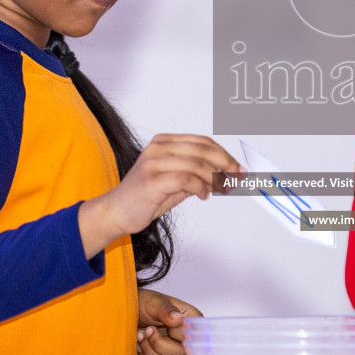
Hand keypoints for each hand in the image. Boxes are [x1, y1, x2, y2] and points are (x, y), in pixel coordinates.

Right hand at [77, 135, 242, 256]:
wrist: (116, 212)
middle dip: (225, 164)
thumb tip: (225, 174)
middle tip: (237, 177)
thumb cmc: (145, 198)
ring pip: (196, 163)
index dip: (224, 154)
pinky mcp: (151, 181)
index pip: (202, 142)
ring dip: (214, 178)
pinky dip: (200, 187)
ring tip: (220, 189)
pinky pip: (184, 179)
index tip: (239, 168)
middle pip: (202, 150)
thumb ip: (197, 175)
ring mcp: (153, 163)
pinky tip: (204, 195)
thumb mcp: (176, 182)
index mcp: (164, 142)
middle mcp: (157, 148)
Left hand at [136, 289, 200, 354]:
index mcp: (192, 321)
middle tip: (146, 331)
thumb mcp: (154, 302)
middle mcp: (189, 339)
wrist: (131, 313)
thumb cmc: (146, 304)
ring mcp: (179, 353)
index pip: (192, 337)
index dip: (172, 335)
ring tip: (140, 336)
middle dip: (157, 345)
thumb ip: (166, 310)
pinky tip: (140, 347)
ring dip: (149, 353)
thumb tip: (178, 320)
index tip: (153, 327)